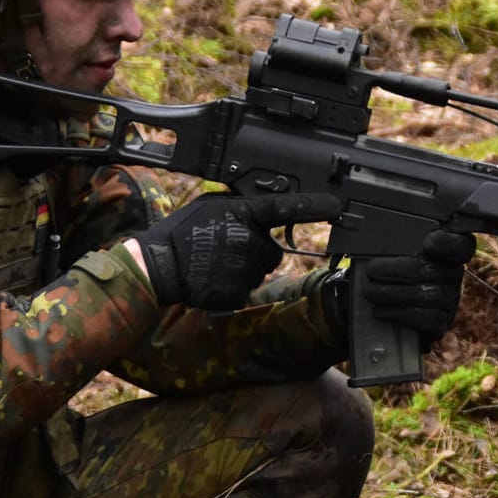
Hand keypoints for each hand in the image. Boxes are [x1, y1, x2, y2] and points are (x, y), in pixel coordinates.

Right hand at [134, 193, 341, 310]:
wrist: (159, 267)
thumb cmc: (182, 232)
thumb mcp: (210, 205)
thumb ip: (239, 205)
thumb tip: (261, 208)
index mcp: (241, 213)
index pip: (286, 207)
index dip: (314, 206)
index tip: (338, 207)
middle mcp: (248, 239)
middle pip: (273, 249)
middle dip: (255, 250)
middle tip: (226, 248)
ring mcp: (244, 268)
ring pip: (260, 270)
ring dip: (244, 268)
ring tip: (216, 262)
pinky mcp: (239, 292)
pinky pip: (248, 288)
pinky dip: (235, 286)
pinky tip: (215, 278)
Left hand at [356, 230, 476, 343]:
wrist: (397, 305)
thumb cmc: (396, 271)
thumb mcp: (399, 252)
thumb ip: (397, 244)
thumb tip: (375, 240)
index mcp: (447, 251)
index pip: (459, 244)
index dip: (447, 242)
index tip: (428, 241)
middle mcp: (454, 273)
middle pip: (428, 269)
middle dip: (394, 270)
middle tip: (371, 271)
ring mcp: (451, 299)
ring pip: (425, 295)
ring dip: (391, 293)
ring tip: (369, 291)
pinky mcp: (442, 322)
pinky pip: (424, 318)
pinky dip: (398, 313)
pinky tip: (380, 310)